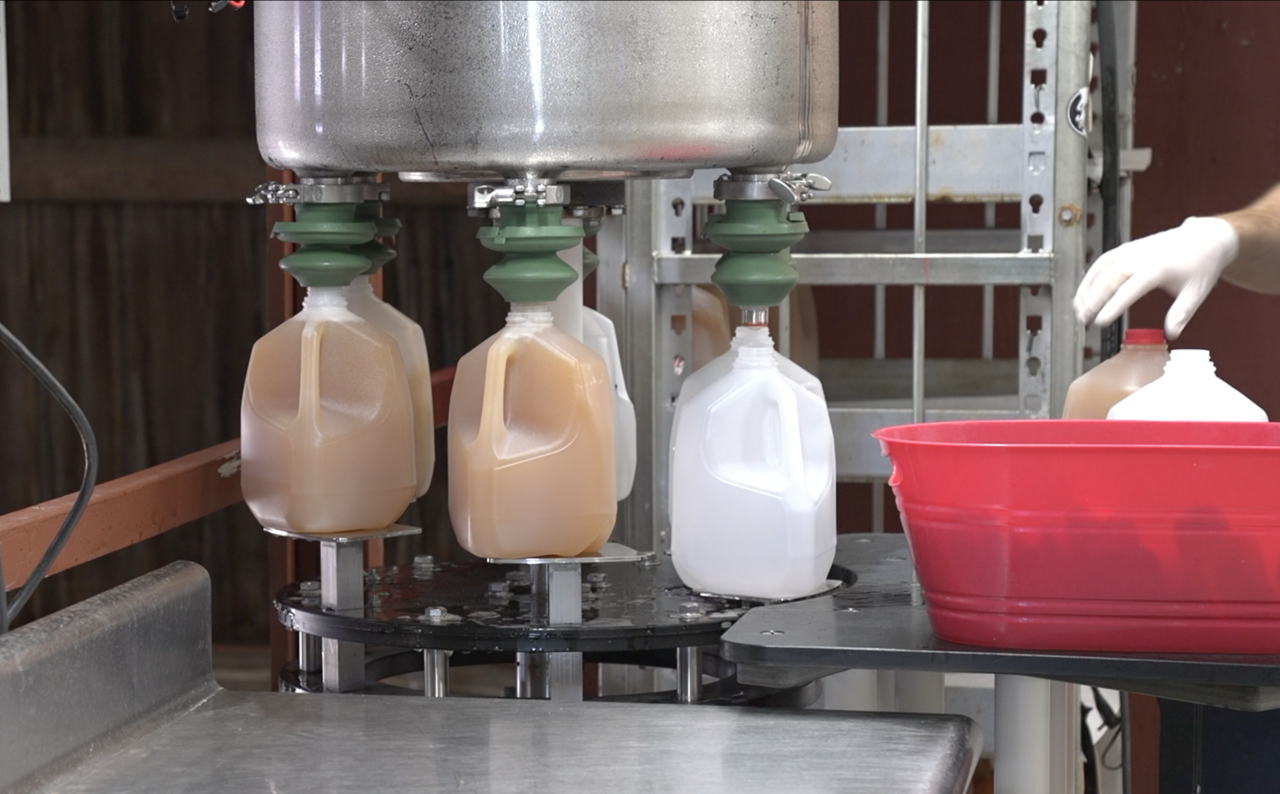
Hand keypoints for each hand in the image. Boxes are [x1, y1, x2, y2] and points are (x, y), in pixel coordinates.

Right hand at [1073, 217, 1237, 339]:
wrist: (1205, 238)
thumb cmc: (1201, 265)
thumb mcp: (1197, 292)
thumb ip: (1182, 313)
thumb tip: (1172, 334)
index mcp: (1157, 268)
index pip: (1129, 289)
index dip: (1112, 306)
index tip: (1100, 322)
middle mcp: (1140, 256)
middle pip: (1108, 278)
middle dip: (1092, 300)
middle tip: (1084, 320)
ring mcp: (1131, 250)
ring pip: (1100, 268)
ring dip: (1086, 289)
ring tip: (1078, 309)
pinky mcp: (1127, 248)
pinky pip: (1102, 261)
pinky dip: (1089, 277)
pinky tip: (1084, 292)